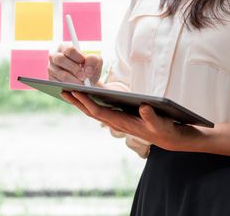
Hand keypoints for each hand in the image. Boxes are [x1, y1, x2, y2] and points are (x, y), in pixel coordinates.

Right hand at [48, 44, 102, 84]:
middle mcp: (55, 56)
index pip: (69, 49)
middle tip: (83, 77)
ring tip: (82, 85)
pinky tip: (76, 88)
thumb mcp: (95, 61)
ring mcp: (51, 68)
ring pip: (61, 74)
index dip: (77, 57)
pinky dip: (69, 87)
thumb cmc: (88, 67)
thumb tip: (88, 71)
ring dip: (73, 80)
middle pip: (60, 59)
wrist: (85, 80)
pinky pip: (59, 84)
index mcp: (64, 47)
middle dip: (74, 69)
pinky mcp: (51, 80)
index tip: (84, 63)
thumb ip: (93, 61)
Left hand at [60, 91, 200, 150]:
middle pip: (91, 111)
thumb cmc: (164, 129)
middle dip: (76, 101)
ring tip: (67, 92)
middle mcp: (115, 122)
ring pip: (93, 111)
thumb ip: (152, 116)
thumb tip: (143, 106)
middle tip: (61, 90)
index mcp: (122, 122)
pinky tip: (83, 96)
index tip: (74, 92)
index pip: (99, 111)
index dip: (86, 101)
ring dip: (80, 102)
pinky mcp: (119, 118)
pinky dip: (89, 103)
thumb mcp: (160, 123)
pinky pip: (100, 110)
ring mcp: (116, 121)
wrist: (168, 138)